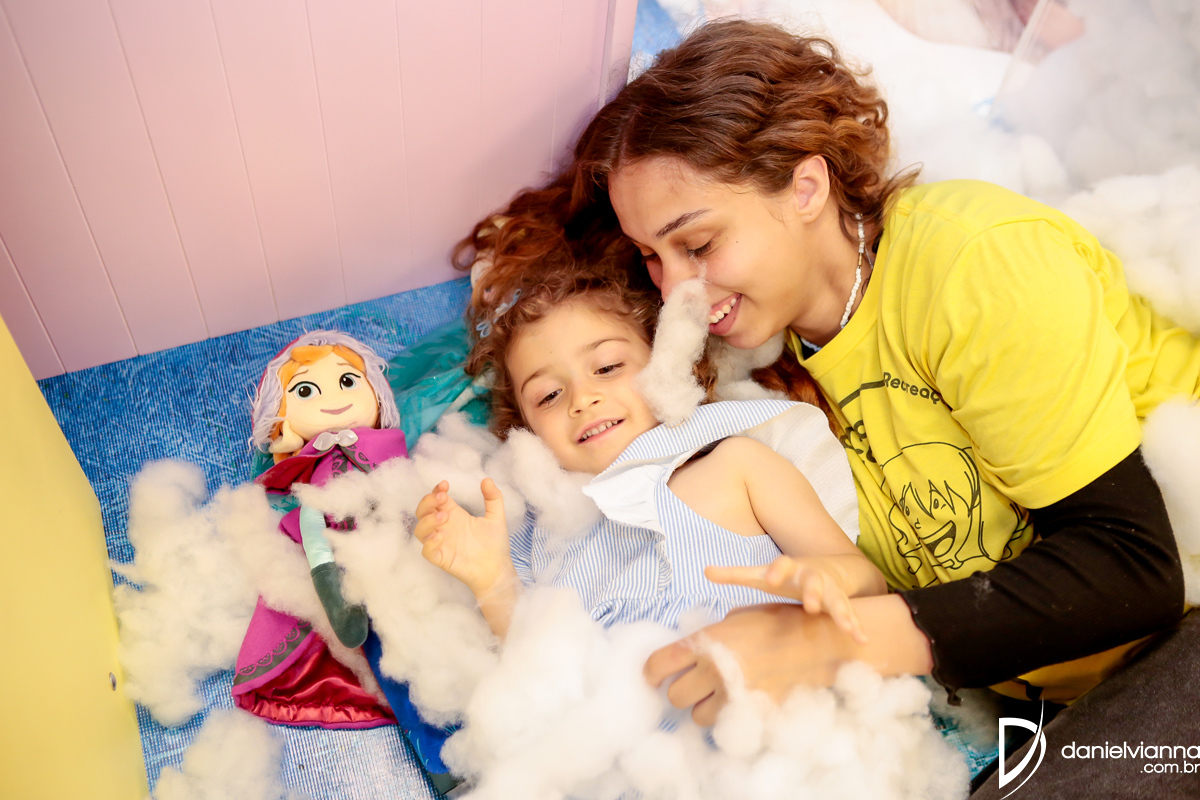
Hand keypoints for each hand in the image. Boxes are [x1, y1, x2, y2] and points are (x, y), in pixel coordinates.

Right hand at [414, 478, 513, 595]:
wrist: (498, 569)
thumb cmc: (495, 544)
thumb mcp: (496, 517)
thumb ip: (493, 498)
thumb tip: (487, 479)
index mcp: (454, 515)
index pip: (436, 499)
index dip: (436, 490)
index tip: (445, 485)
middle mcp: (444, 527)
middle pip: (422, 511)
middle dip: (427, 501)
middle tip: (442, 497)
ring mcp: (441, 543)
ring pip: (420, 530)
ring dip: (428, 520)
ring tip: (444, 516)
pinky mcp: (441, 559)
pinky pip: (426, 551)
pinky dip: (429, 543)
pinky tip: (440, 537)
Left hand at [644, 604, 852, 724]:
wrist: (819, 643)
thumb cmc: (778, 623)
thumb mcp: (736, 617)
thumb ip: (708, 637)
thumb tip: (688, 652)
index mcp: (707, 641)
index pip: (657, 665)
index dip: (651, 673)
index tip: (655, 677)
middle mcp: (716, 670)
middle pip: (675, 696)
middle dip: (681, 691)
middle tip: (695, 683)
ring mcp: (735, 695)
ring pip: (698, 717)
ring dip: (705, 707)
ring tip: (722, 691)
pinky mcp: (753, 714)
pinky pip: (728, 724)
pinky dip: (730, 717)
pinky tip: (742, 700)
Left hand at [706, 556, 865, 642]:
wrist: (828, 569)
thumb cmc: (786, 576)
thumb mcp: (761, 574)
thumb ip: (735, 574)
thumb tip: (704, 570)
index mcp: (790, 568)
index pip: (782, 565)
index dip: (777, 571)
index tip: (770, 579)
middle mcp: (812, 577)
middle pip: (814, 581)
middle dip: (814, 592)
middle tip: (812, 605)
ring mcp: (830, 591)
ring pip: (837, 599)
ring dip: (842, 612)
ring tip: (847, 627)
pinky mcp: (843, 605)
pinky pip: (851, 616)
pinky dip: (857, 627)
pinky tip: (862, 640)